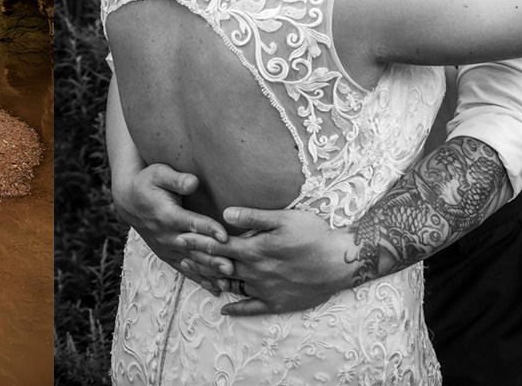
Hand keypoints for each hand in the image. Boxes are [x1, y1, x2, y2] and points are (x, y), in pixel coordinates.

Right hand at [112, 163, 227, 291]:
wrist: (128, 201)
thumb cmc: (147, 183)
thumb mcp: (158, 174)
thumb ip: (176, 179)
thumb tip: (193, 181)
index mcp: (166, 215)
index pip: (190, 224)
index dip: (208, 229)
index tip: (224, 236)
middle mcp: (167, 235)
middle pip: (193, 248)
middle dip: (212, 257)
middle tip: (232, 266)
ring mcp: (167, 248)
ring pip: (191, 263)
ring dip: (210, 272)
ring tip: (228, 279)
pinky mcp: (168, 255)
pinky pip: (185, 270)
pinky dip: (200, 279)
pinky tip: (216, 287)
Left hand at [175, 207, 353, 314]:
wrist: (341, 262)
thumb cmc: (314, 234)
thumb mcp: (284, 218)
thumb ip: (253, 216)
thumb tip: (226, 213)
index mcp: (255, 249)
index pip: (219, 245)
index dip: (198, 241)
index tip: (179, 236)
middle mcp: (256, 271)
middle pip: (220, 267)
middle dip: (199, 260)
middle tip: (179, 257)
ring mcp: (265, 289)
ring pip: (232, 286)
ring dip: (212, 281)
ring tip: (196, 276)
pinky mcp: (277, 302)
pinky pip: (252, 308)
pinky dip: (237, 308)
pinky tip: (224, 309)